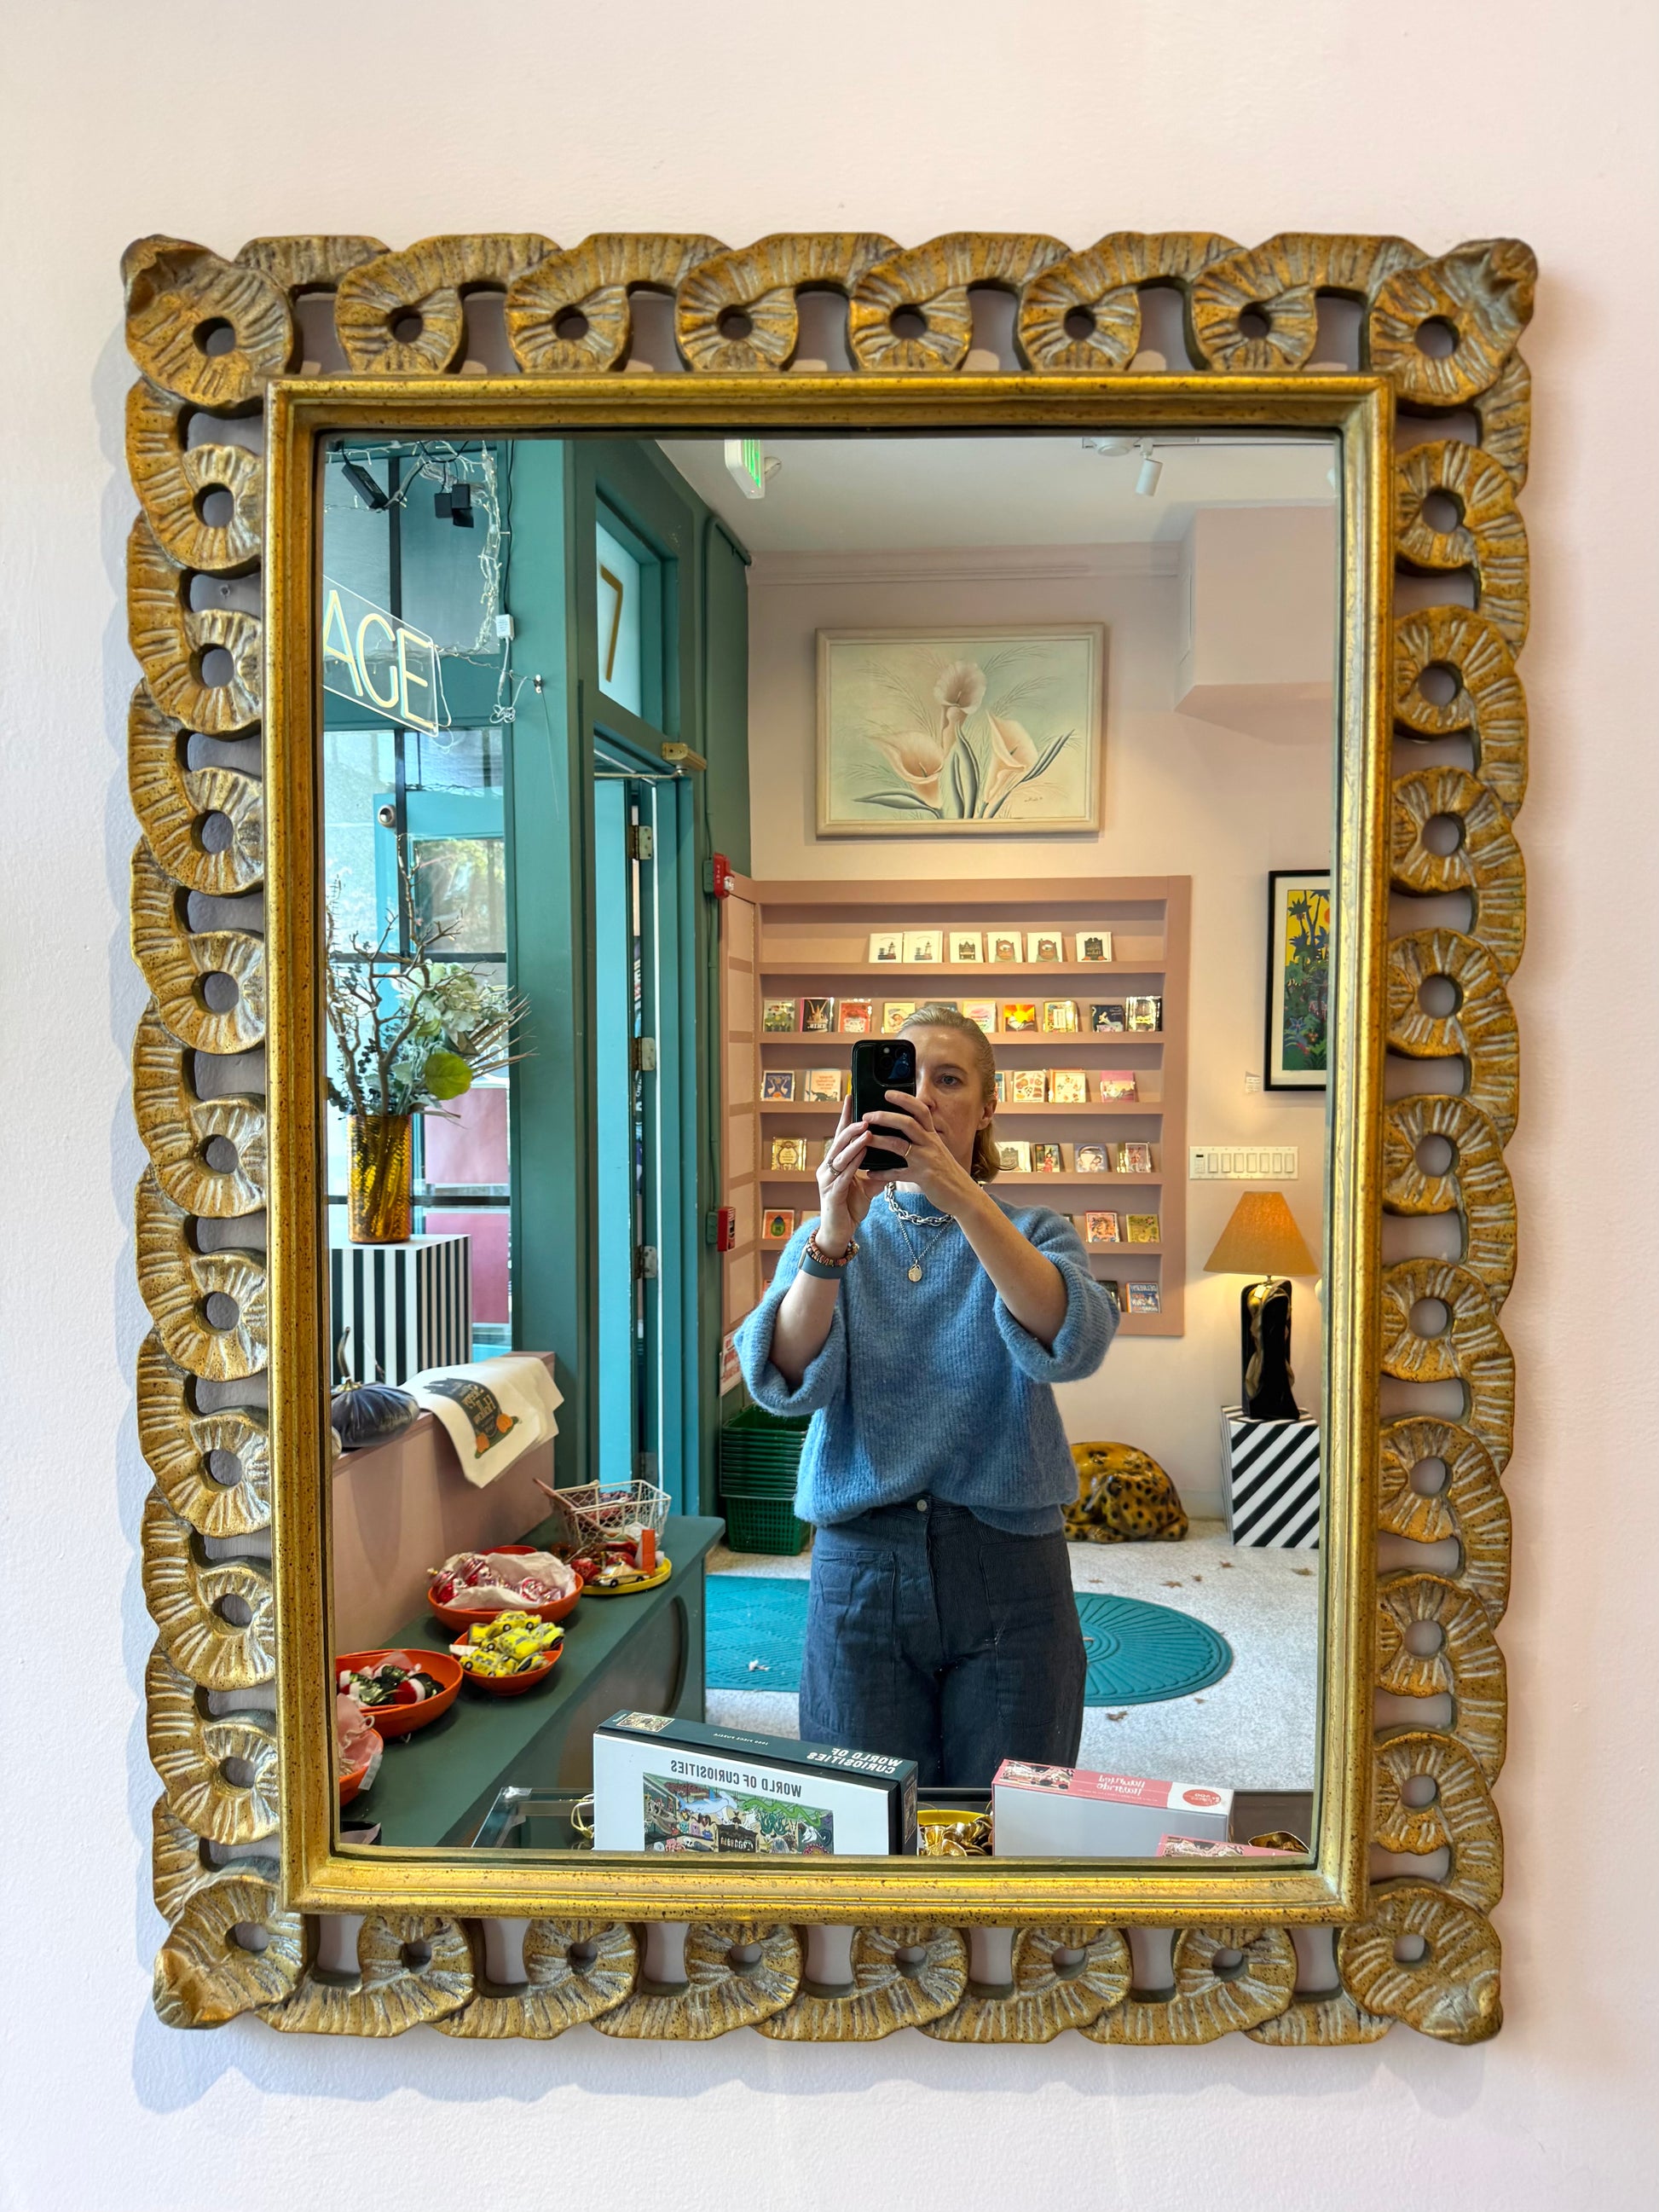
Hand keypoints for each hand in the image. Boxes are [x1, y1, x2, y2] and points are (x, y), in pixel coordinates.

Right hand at [813, 1096, 893, 1251]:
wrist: (839, 1233)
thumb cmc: (850, 1208)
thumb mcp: (867, 1187)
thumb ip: (877, 1172)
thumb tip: (894, 1159)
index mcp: (835, 1163)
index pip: (841, 1136)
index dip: (845, 1116)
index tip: (851, 1097)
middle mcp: (827, 1168)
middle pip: (838, 1142)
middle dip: (851, 1127)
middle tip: (864, 1115)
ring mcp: (827, 1181)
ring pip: (839, 1157)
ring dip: (853, 1144)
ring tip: (866, 1132)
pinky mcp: (831, 1195)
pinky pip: (842, 1177)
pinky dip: (852, 1166)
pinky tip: (861, 1159)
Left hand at [859, 1090, 982, 1218]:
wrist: (964, 1195)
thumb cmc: (948, 1174)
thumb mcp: (938, 1152)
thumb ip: (923, 1141)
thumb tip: (906, 1130)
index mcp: (933, 1136)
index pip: (921, 1110)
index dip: (905, 1099)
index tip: (888, 1093)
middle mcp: (931, 1144)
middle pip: (907, 1123)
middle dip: (885, 1117)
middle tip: (867, 1115)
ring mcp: (927, 1160)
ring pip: (899, 1144)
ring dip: (879, 1140)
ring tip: (864, 1139)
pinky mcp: (923, 1177)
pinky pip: (898, 1173)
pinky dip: (883, 1173)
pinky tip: (870, 1173)